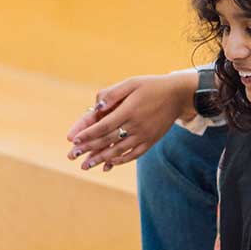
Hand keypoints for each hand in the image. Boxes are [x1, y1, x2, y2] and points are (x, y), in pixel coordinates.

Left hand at [66, 71, 196, 171]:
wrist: (178, 95)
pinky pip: (134, 154)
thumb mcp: (132, 83)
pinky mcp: (151, 141)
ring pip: (119, 151)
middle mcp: (136, 126)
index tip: (73, 140)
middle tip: (72, 156)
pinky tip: (109, 163)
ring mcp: (144, 135)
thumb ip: (112, 93)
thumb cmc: (152, 86)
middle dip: (88, 149)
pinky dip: (121, 160)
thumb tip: (96, 106)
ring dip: (101, 159)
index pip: (103, 126)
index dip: (87, 133)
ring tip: (86, 165)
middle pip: (108, 141)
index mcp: (129, 110)